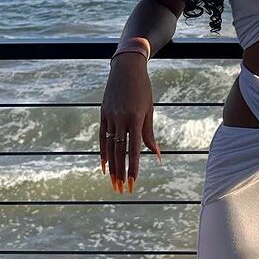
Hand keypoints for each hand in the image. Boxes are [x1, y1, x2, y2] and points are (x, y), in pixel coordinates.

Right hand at [99, 52, 161, 192]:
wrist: (126, 68)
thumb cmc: (143, 89)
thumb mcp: (149, 110)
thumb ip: (149, 133)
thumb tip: (156, 154)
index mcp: (135, 118)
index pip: (134, 150)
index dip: (133, 168)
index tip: (134, 183)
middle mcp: (120, 119)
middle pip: (119, 152)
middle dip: (121, 173)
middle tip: (123, 190)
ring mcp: (109, 117)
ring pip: (109, 147)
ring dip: (111, 167)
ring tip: (114, 183)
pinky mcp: (103, 114)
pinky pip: (102, 137)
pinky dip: (103, 152)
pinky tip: (104, 166)